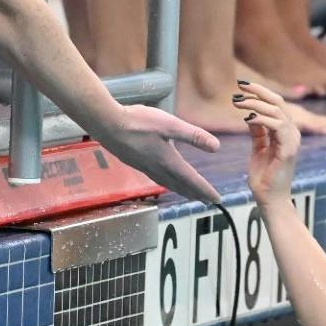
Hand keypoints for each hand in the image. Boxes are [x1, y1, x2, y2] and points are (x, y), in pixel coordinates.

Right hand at [101, 104, 221, 203]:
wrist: (107, 124)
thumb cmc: (138, 123)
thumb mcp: (170, 125)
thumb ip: (193, 136)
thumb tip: (216, 147)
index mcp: (169, 161)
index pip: (192, 180)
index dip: (206, 190)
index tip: (217, 200)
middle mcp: (158, 169)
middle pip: (181, 186)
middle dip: (196, 194)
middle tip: (208, 202)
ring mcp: (145, 167)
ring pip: (168, 184)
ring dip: (181, 191)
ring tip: (190, 195)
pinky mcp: (136, 163)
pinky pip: (157, 179)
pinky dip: (167, 184)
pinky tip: (164, 178)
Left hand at [234, 82, 299, 207]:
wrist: (270, 199)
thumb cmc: (265, 177)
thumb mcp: (258, 148)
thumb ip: (258, 131)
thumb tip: (250, 114)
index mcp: (286, 131)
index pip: (276, 103)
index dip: (260, 92)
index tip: (242, 86)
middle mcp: (292, 133)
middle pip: (278, 102)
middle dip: (258, 91)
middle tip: (239, 87)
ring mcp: (292, 141)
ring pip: (277, 111)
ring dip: (256, 103)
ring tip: (238, 102)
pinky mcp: (289, 150)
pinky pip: (277, 126)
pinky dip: (262, 118)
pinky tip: (248, 117)